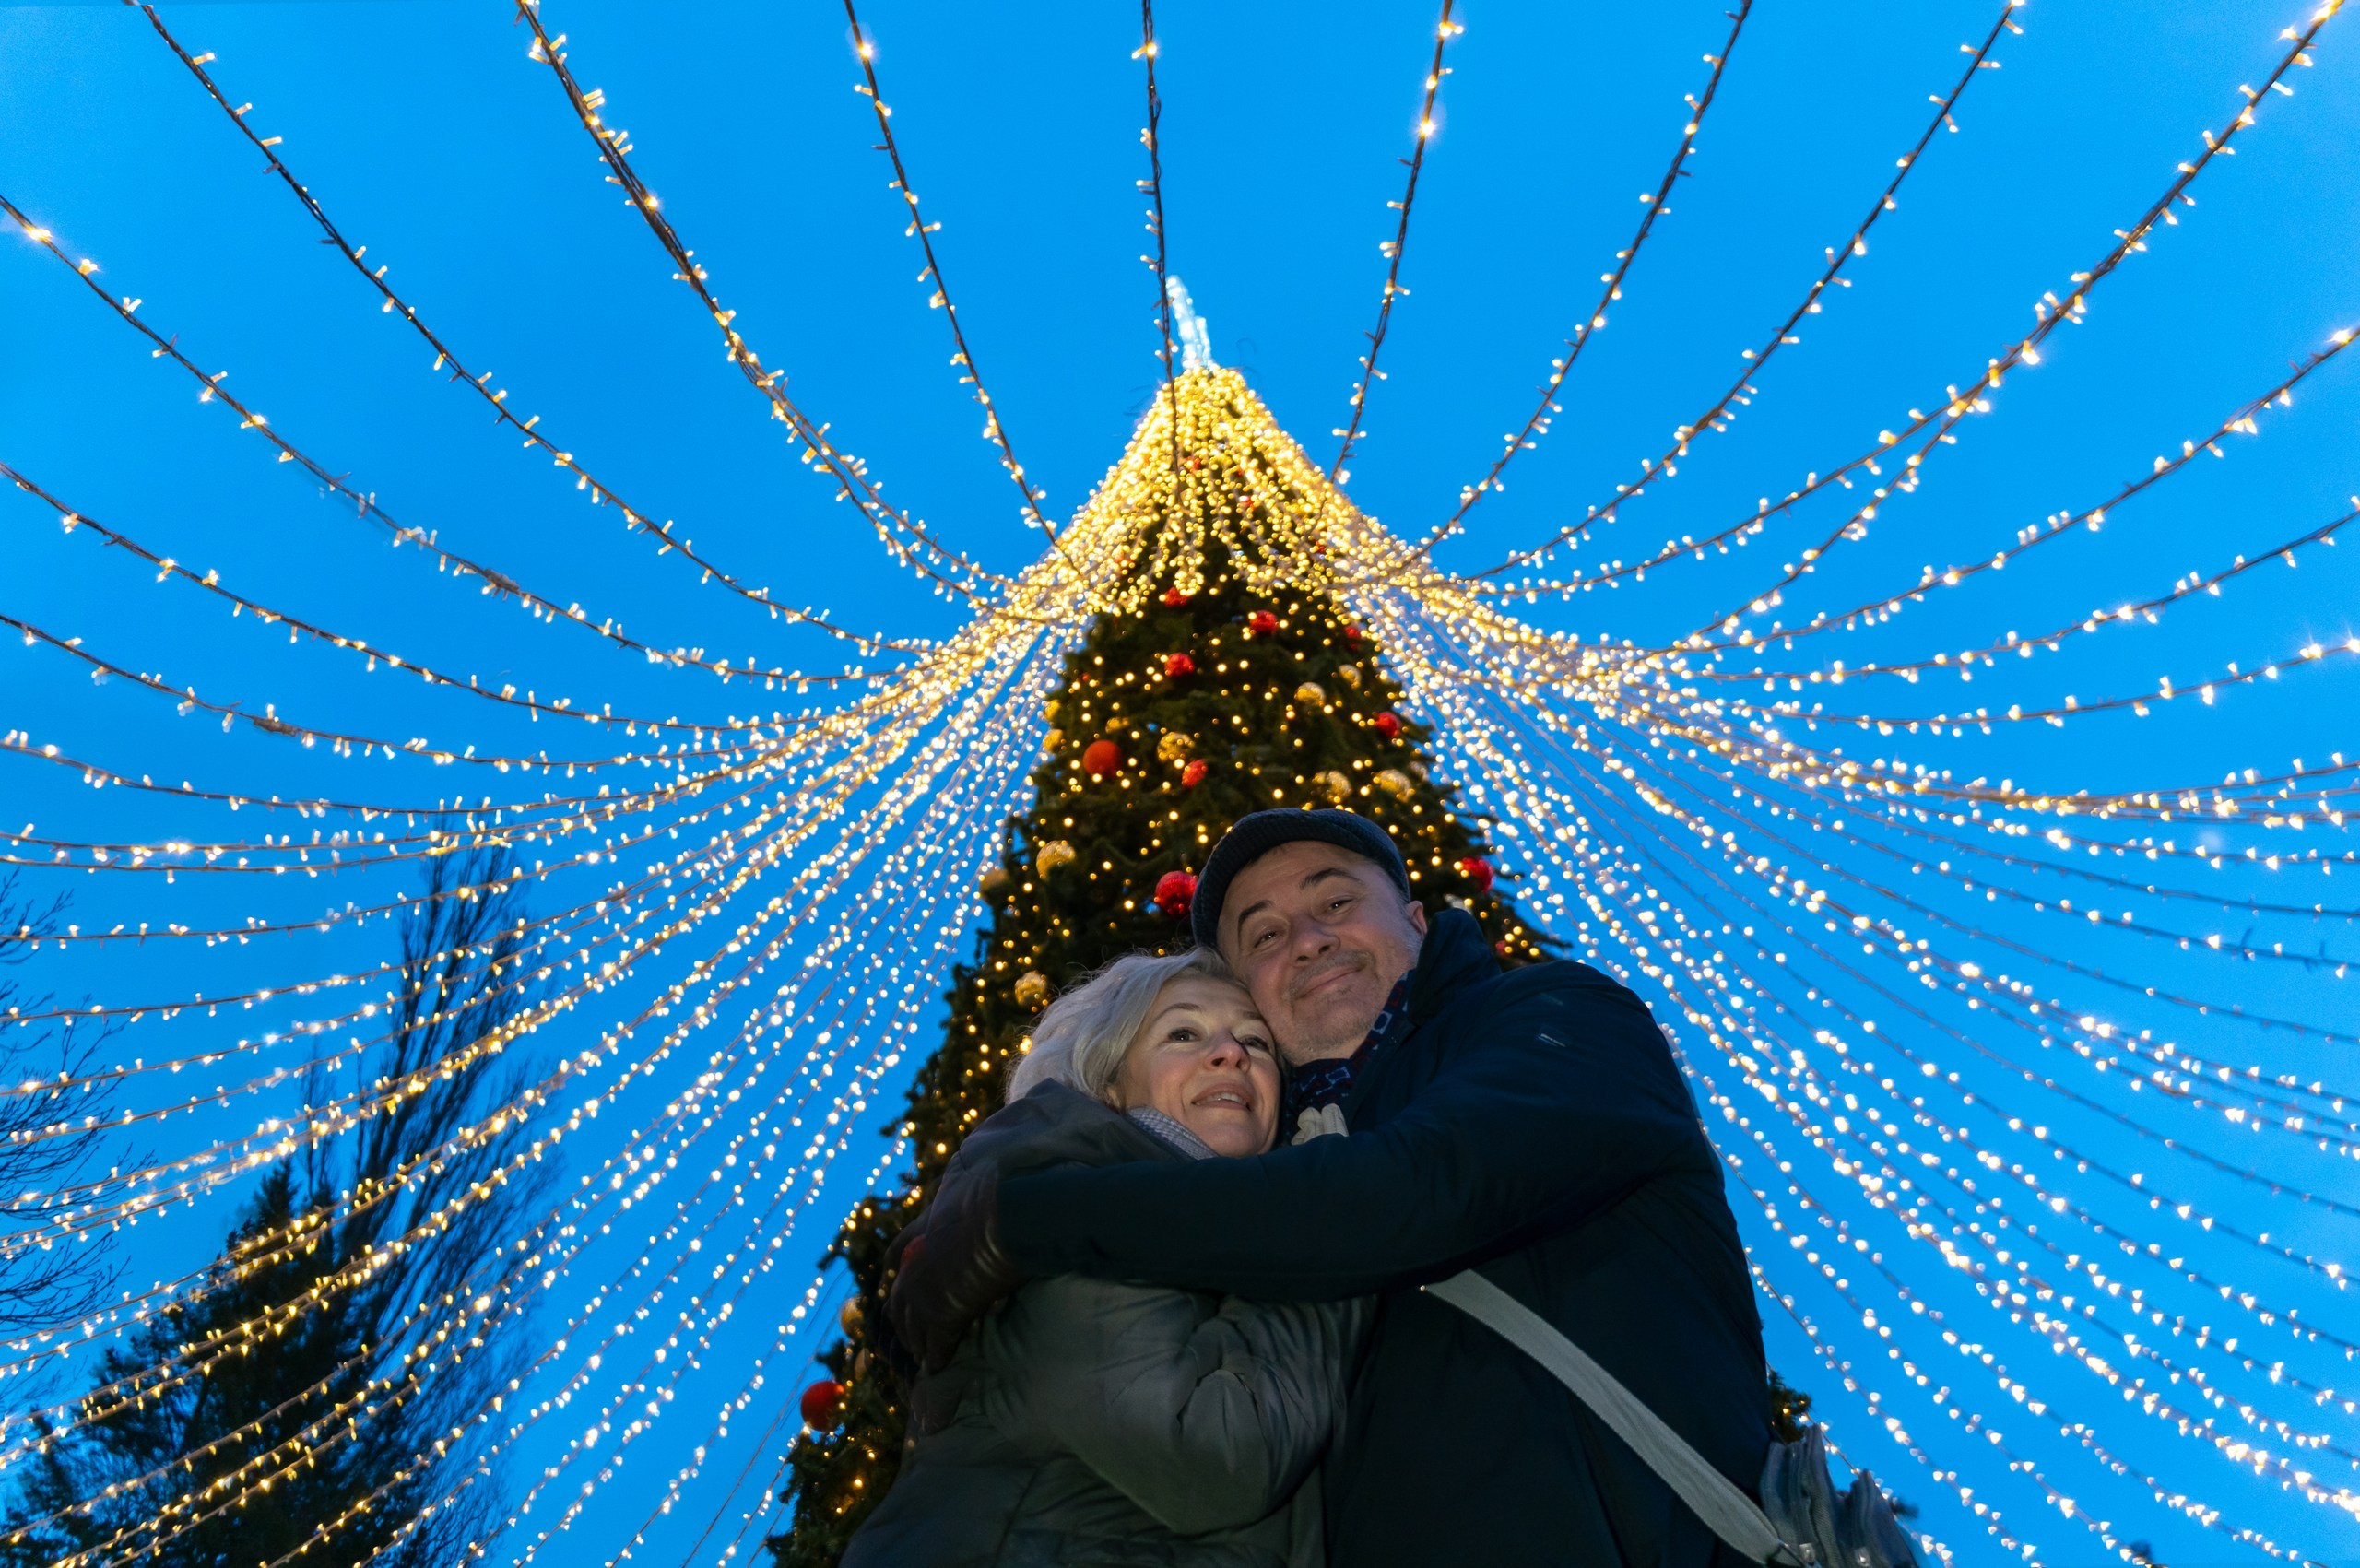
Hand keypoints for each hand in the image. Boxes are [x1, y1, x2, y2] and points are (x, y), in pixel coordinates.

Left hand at [885, 1163, 1021, 1374]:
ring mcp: (927, 1291)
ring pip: (913, 1325)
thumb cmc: (1001, 1197)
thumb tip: (969, 1168)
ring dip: (917, 1342)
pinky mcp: (944, 1313)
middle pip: (898, 1298)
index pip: (896, 1254)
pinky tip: (938, 1367)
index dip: (893, 1274)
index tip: (888, 1287)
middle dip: (902, 1319)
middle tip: (908, 1333)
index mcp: (923, 1229)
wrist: (1009, 1216)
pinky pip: (937, 1344)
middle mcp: (916, 1262)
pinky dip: (936, 1357)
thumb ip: (963, 1190)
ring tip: (922, 1355)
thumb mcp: (970, 1185)